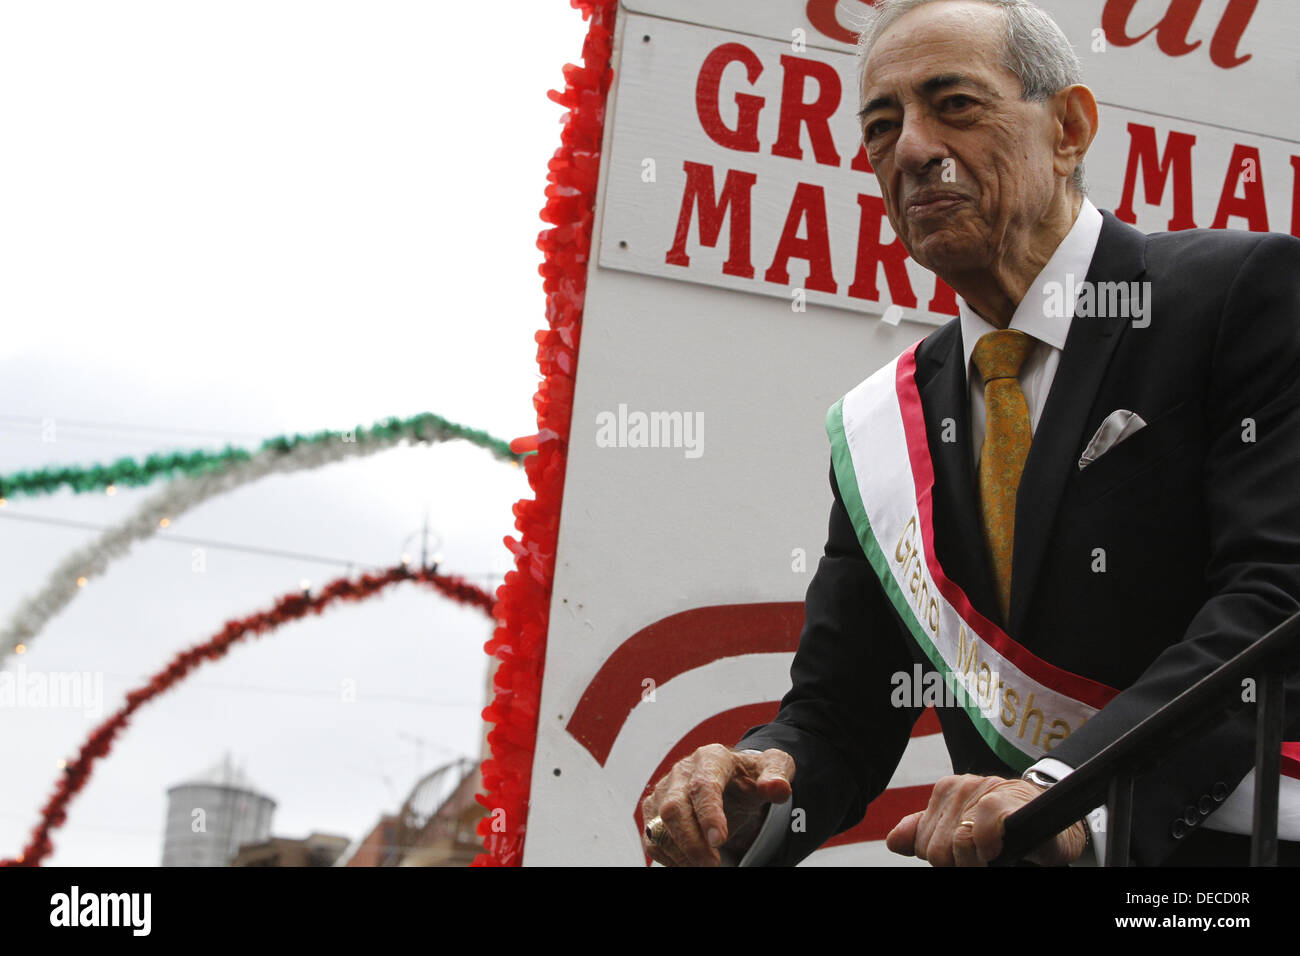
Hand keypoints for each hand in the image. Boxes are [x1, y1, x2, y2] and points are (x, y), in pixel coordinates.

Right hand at [640, 745, 794, 865]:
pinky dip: (670, 858)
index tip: (720, 841)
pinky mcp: (654, 811)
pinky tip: (691, 864)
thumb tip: (777, 788)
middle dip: (692, 842)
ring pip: (658, 827)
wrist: (733, 779)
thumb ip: (778, 775)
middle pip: (673, 808)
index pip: (702, 786)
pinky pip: (653, 839)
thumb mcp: (774, 767)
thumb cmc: (751, 776)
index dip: (709, 815)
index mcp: (710, 758)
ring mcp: (664, 791)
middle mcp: (681, 772)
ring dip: (681, 854)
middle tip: (713, 865)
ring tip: (706, 867)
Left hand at [885, 774, 1085, 866]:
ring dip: (975, 861)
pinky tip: (1001, 848)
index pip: (921, 843)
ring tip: (993, 854)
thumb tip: (893, 841)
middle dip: (958, 863)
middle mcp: (959, 788)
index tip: (968, 855)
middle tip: (983, 858)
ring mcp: (981, 792)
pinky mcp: (1004, 802)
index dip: (944, 859)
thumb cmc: (1004, 828)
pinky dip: (989, 850)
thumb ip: (925, 833)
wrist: (1053, 819)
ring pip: (955, 845)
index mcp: (944, 793)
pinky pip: (980, 835)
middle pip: (935, 850)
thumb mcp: (960, 829)